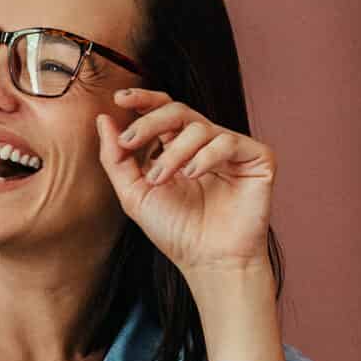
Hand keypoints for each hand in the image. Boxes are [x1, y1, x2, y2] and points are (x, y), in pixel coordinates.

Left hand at [97, 90, 275, 275]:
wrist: (208, 261)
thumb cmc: (175, 232)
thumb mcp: (134, 193)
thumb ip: (116, 158)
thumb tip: (103, 119)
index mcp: (179, 148)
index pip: (164, 110)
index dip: (144, 100)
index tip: (119, 99)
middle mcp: (206, 144)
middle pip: (178, 111)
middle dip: (149, 122)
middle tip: (128, 141)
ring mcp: (232, 150)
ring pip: (199, 127)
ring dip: (173, 152)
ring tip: (160, 179)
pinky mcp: (257, 159)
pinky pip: (228, 141)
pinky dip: (206, 155)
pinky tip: (193, 174)